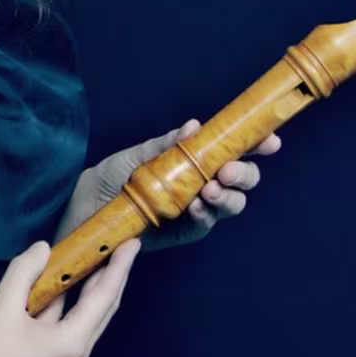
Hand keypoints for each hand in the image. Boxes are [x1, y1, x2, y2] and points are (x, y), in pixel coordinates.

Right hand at [0, 238, 141, 356]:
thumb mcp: (1, 308)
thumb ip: (25, 273)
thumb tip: (43, 249)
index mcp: (71, 344)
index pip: (103, 297)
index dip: (119, 267)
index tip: (132, 242)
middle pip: (101, 310)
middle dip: (111, 277)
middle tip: (119, 246)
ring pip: (83, 319)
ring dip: (88, 289)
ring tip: (94, 258)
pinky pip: (65, 327)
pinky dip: (67, 303)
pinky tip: (60, 285)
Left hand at [55, 119, 280, 252]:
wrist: (86, 207)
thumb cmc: (111, 176)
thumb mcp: (136, 155)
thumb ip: (167, 145)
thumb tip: (194, 126)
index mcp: (195, 159)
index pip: (232, 150)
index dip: (255, 145)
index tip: (269, 141)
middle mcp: (202, 182)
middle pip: (242, 180)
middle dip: (244, 174)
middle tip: (228, 170)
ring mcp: (197, 208)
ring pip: (231, 203)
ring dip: (228, 195)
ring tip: (210, 188)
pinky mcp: (186, 230)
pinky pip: (206, 223)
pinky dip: (206, 212)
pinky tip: (197, 203)